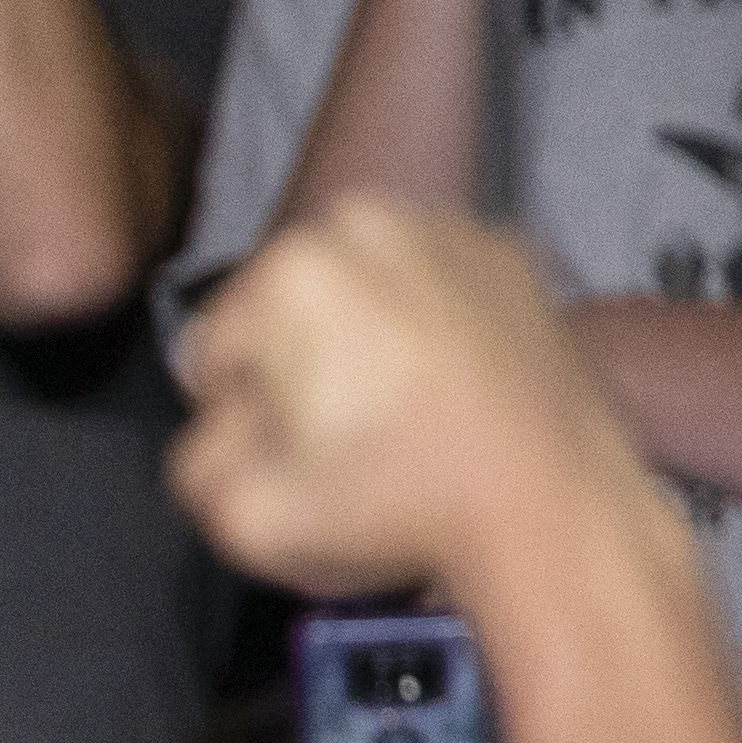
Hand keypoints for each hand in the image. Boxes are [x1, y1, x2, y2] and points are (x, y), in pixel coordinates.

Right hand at [169, 197, 661, 598]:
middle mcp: (366, 226)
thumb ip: (194, 458)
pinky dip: (428, 328)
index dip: (234, 416)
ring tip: (399, 415)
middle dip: (299, 365)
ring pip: (360, 290)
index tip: (283, 454)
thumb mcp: (240, 516)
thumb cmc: (400, 507)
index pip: (213, 350)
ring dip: (361, 341)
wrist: (548, 509)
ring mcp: (447, 233)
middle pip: (287, 308)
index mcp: (289, 275)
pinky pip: (432, 287)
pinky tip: (446, 390)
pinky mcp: (509, 256)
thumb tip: (221, 422)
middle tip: (342, 438)